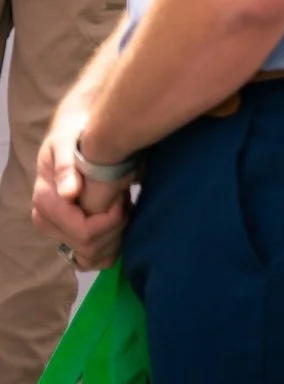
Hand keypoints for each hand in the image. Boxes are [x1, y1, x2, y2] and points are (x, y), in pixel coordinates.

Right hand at [31, 108, 130, 270]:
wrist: (72, 137)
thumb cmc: (72, 137)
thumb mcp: (67, 142)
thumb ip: (67, 166)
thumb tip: (70, 194)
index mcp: (46, 203)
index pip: (84, 231)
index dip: (112, 219)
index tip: (123, 196)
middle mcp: (47, 222)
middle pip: (89, 247)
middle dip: (115, 228)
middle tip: (125, 201)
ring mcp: (58, 231)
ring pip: (92, 257)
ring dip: (115, 238)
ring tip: (122, 208)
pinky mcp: (70, 234)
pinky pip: (92, 258)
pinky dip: (111, 246)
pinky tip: (119, 222)